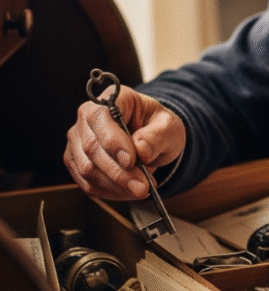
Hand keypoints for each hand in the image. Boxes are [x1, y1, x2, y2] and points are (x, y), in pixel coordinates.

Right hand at [64, 86, 185, 200]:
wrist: (153, 139)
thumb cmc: (159, 127)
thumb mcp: (169, 126)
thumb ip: (157, 135)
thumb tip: (141, 150)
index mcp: (112, 98)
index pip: (101, 117)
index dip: (113, 141)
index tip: (132, 161)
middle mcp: (88, 117)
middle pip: (92, 147)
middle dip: (118, 172)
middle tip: (142, 186)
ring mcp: (78, 140)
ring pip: (87, 169)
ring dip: (115, 185)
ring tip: (140, 190)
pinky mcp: (77, 162)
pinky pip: (87, 183)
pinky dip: (109, 192)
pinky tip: (128, 192)